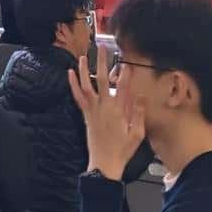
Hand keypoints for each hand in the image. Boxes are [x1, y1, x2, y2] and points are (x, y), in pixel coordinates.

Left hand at [68, 49, 145, 180]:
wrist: (105, 163)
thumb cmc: (122, 150)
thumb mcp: (137, 134)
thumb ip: (139, 114)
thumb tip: (142, 96)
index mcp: (119, 111)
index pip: (123, 87)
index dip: (125, 74)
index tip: (127, 63)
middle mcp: (104, 107)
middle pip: (102, 80)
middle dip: (102, 62)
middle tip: (103, 48)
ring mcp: (93, 110)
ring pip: (87, 85)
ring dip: (84, 70)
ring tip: (83, 56)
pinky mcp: (86, 114)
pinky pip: (78, 97)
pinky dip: (73, 84)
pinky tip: (69, 73)